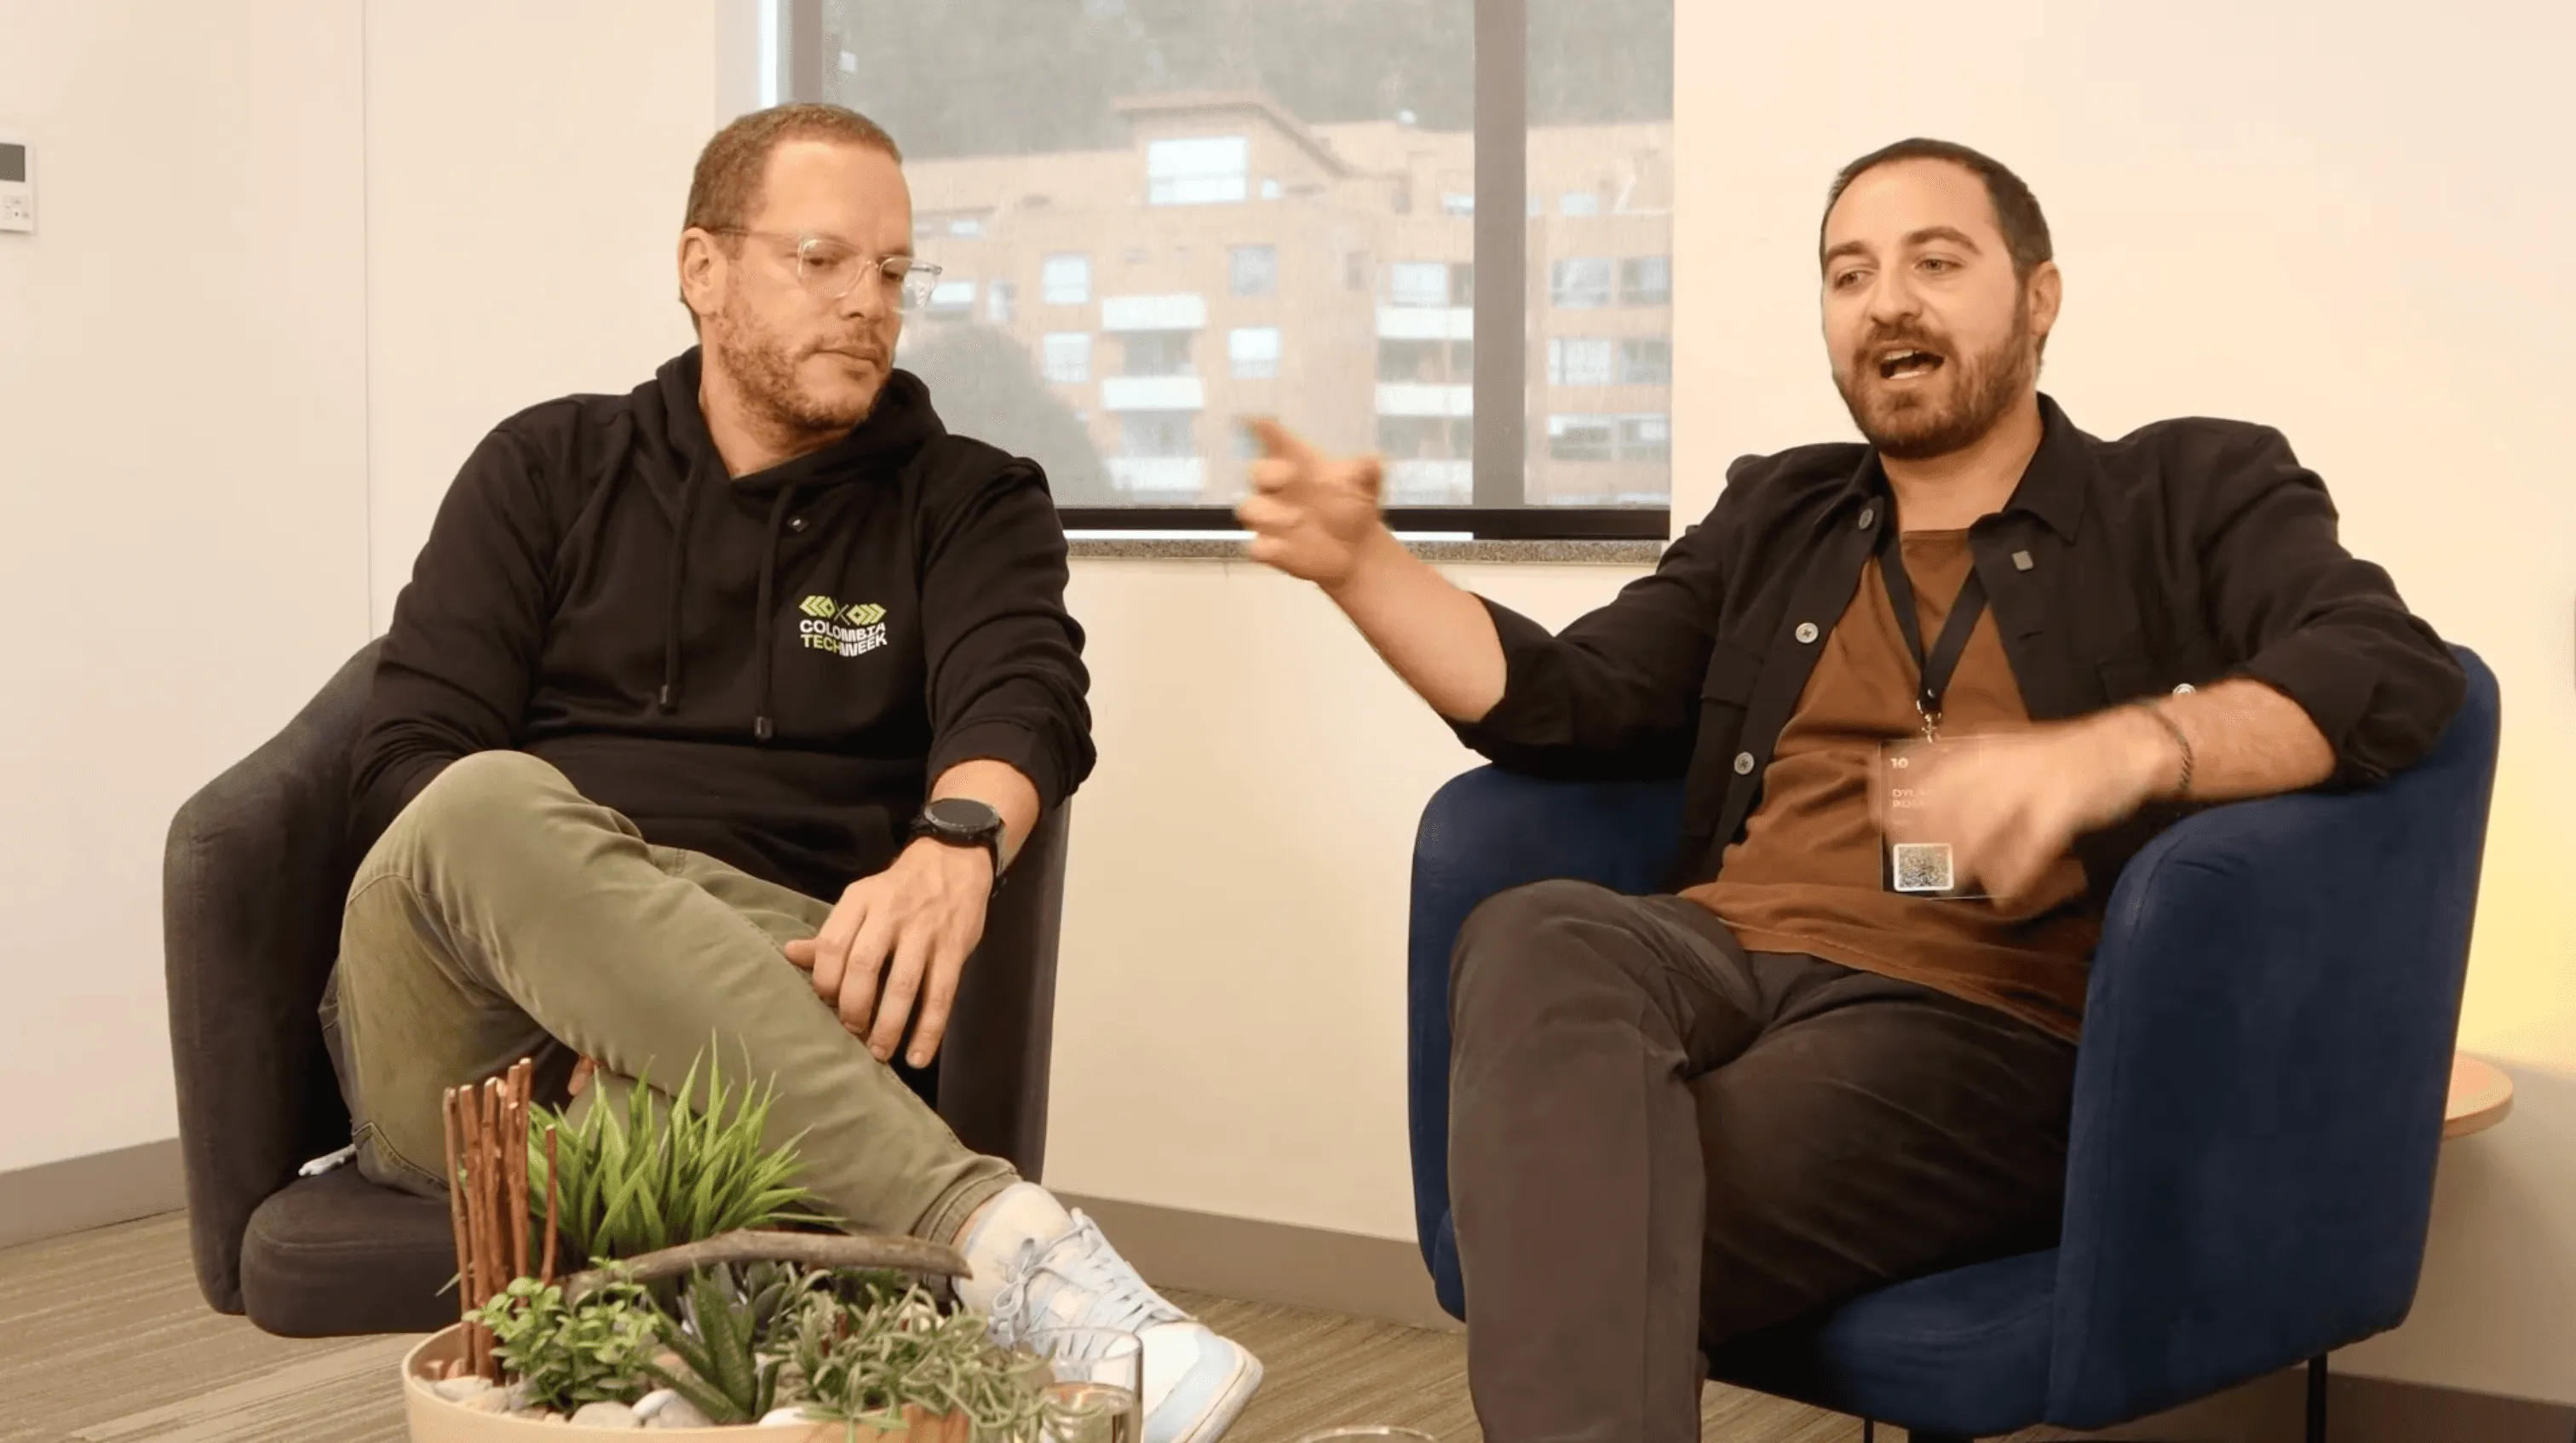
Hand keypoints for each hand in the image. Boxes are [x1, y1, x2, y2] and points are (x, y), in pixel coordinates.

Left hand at [784, 839, 992, 1066]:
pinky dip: (929, 1029)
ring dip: (889, 1025)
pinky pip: (942, 995)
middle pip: (864, 966)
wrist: (954, 860)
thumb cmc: (899, 890)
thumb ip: (832, 933)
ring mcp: (926, 932)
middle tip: (852, 1031)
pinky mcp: (954, 949)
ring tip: (879, 1052)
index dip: (825, 981)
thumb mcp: (862, 900)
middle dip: (854, 1007)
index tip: (826, 1003)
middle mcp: (891, 914)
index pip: (833, 944)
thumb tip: (790, 955)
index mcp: (861, 900)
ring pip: (903, 985)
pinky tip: (917, 1056)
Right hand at [1236, 417, 1393, 589]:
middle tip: (1290, 476)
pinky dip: (1266, 546)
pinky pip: (1256, 546)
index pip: (1276, 440)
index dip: (1263, 428)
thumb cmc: (1355, 507)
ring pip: (1248, 508)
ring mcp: (1271, 518)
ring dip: (1267, 513)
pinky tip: (1283, 547)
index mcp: (1298, 464)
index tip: (1255, 420)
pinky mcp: (1270, 547)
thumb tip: (1375, 460)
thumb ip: (1367, 472)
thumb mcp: (1367, 487)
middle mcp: (1278, 488)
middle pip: (1256, 471)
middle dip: (1267, 472)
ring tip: (1296, 519)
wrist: (1357, 549)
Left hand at [1881, 709, 2176, 903]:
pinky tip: (2003, 895)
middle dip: (1924, 833)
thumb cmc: (2056, 758)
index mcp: (1983, 748)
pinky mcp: (2062, 806)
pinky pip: (2032, 847)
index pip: (1927, 765)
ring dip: (1963, 857)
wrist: (2122, 748)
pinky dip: (2015, 874)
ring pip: (1985, 824)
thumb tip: (1914, 796)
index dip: (1898, 791)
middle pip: (1949, 800)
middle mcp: (2001, 762)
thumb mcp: (2002, 750)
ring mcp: (2031, 784)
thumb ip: (1962, 770)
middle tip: (1910, 860)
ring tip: (1950, 881)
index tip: (1875, 816)